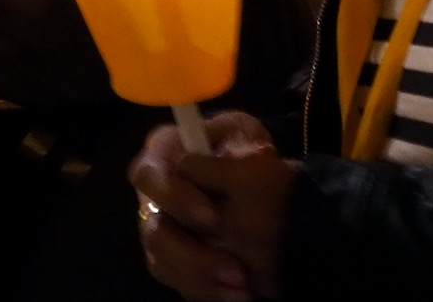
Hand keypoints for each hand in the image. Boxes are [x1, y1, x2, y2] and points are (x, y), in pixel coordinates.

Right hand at [129, 111, 293, 301]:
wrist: (284, 209)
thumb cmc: (259, 166)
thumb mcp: (248, 146)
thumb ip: (218, 157)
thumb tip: (188, 167)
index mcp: (167, 154)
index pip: (148, 174)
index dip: (174, 197)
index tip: (214, 219)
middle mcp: (157, 193)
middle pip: (152, 227)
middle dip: (193, 254)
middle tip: (237, 269)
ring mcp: (163, 227)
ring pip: (161, 259)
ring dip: (203, 276)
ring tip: (243, 284)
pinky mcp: (174, 259)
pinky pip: (175, 279)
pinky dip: (206, 289)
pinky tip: (237, 292)